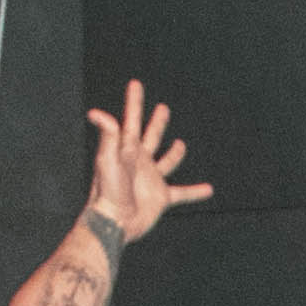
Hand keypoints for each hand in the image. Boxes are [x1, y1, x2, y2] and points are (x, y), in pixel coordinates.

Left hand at [79, 78, 208, 245]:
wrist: (115, 221)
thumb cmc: (107, 190)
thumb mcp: (106, 159)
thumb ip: (107, 135)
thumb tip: (96, 113)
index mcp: (127, 149)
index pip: (131, 119)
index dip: (134, 101)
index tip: (135, 84)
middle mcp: (139, 161)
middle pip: (151, 136)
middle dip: (156, 121)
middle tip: (162, 108)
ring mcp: (151, 178)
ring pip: (166, 161)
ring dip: (174, 152)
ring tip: (181, 144)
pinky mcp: (161, 196)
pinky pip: (182, 192)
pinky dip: (195, 191)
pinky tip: (208, 189)